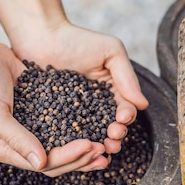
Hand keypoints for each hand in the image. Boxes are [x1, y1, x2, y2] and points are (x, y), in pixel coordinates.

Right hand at [0, 38, 109, 176]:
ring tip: (105, 144)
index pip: (42, 163)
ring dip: (83, 147)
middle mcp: (19, 143)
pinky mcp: (41, 110)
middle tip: (103, 149)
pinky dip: (79, 126)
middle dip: (80, 157)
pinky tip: (97, 124)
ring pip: (62, 145)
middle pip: (55, 160)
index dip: (68, 157)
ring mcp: (31, 127)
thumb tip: (41, 163)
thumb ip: (17, 139)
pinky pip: (63, 124)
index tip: (89, 145)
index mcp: (5, 150)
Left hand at [7, 20, 149, 156]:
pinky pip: (64, 134)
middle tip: (112, 140)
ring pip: (89, 134)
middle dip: (114, 136)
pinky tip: (77, 149)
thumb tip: (143, 104)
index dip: (126, 117)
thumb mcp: (111, 51)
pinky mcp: (52, 118)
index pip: (123, 110)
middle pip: (108, 127)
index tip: (122, 119)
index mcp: (109, 92)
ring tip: (100, 149)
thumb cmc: (77, 39)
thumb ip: (127, 77)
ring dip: (97, 144)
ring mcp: (72, 114)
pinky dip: (72, 144)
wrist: (41, 35)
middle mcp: (93, 106)